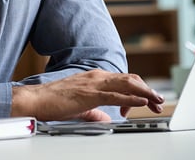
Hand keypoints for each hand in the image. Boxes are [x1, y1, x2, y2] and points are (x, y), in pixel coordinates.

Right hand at [11, 69, 163, 120]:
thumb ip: (95, 112)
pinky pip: (116, 94)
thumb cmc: (53, 102)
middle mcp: (97, 76)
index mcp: (95, 78)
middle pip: (130, 80)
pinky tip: (142, 101)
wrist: (36, 100)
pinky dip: (132, 97)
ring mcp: (94, 83)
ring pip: (127, 84)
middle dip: (147, 90)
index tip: (147, 101)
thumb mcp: (80, 107)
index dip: (139, 90)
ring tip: (157, 100)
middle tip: (159, 101)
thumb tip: (106, 118)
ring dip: (145, 92)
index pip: (123, 81)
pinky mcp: (90, 94)